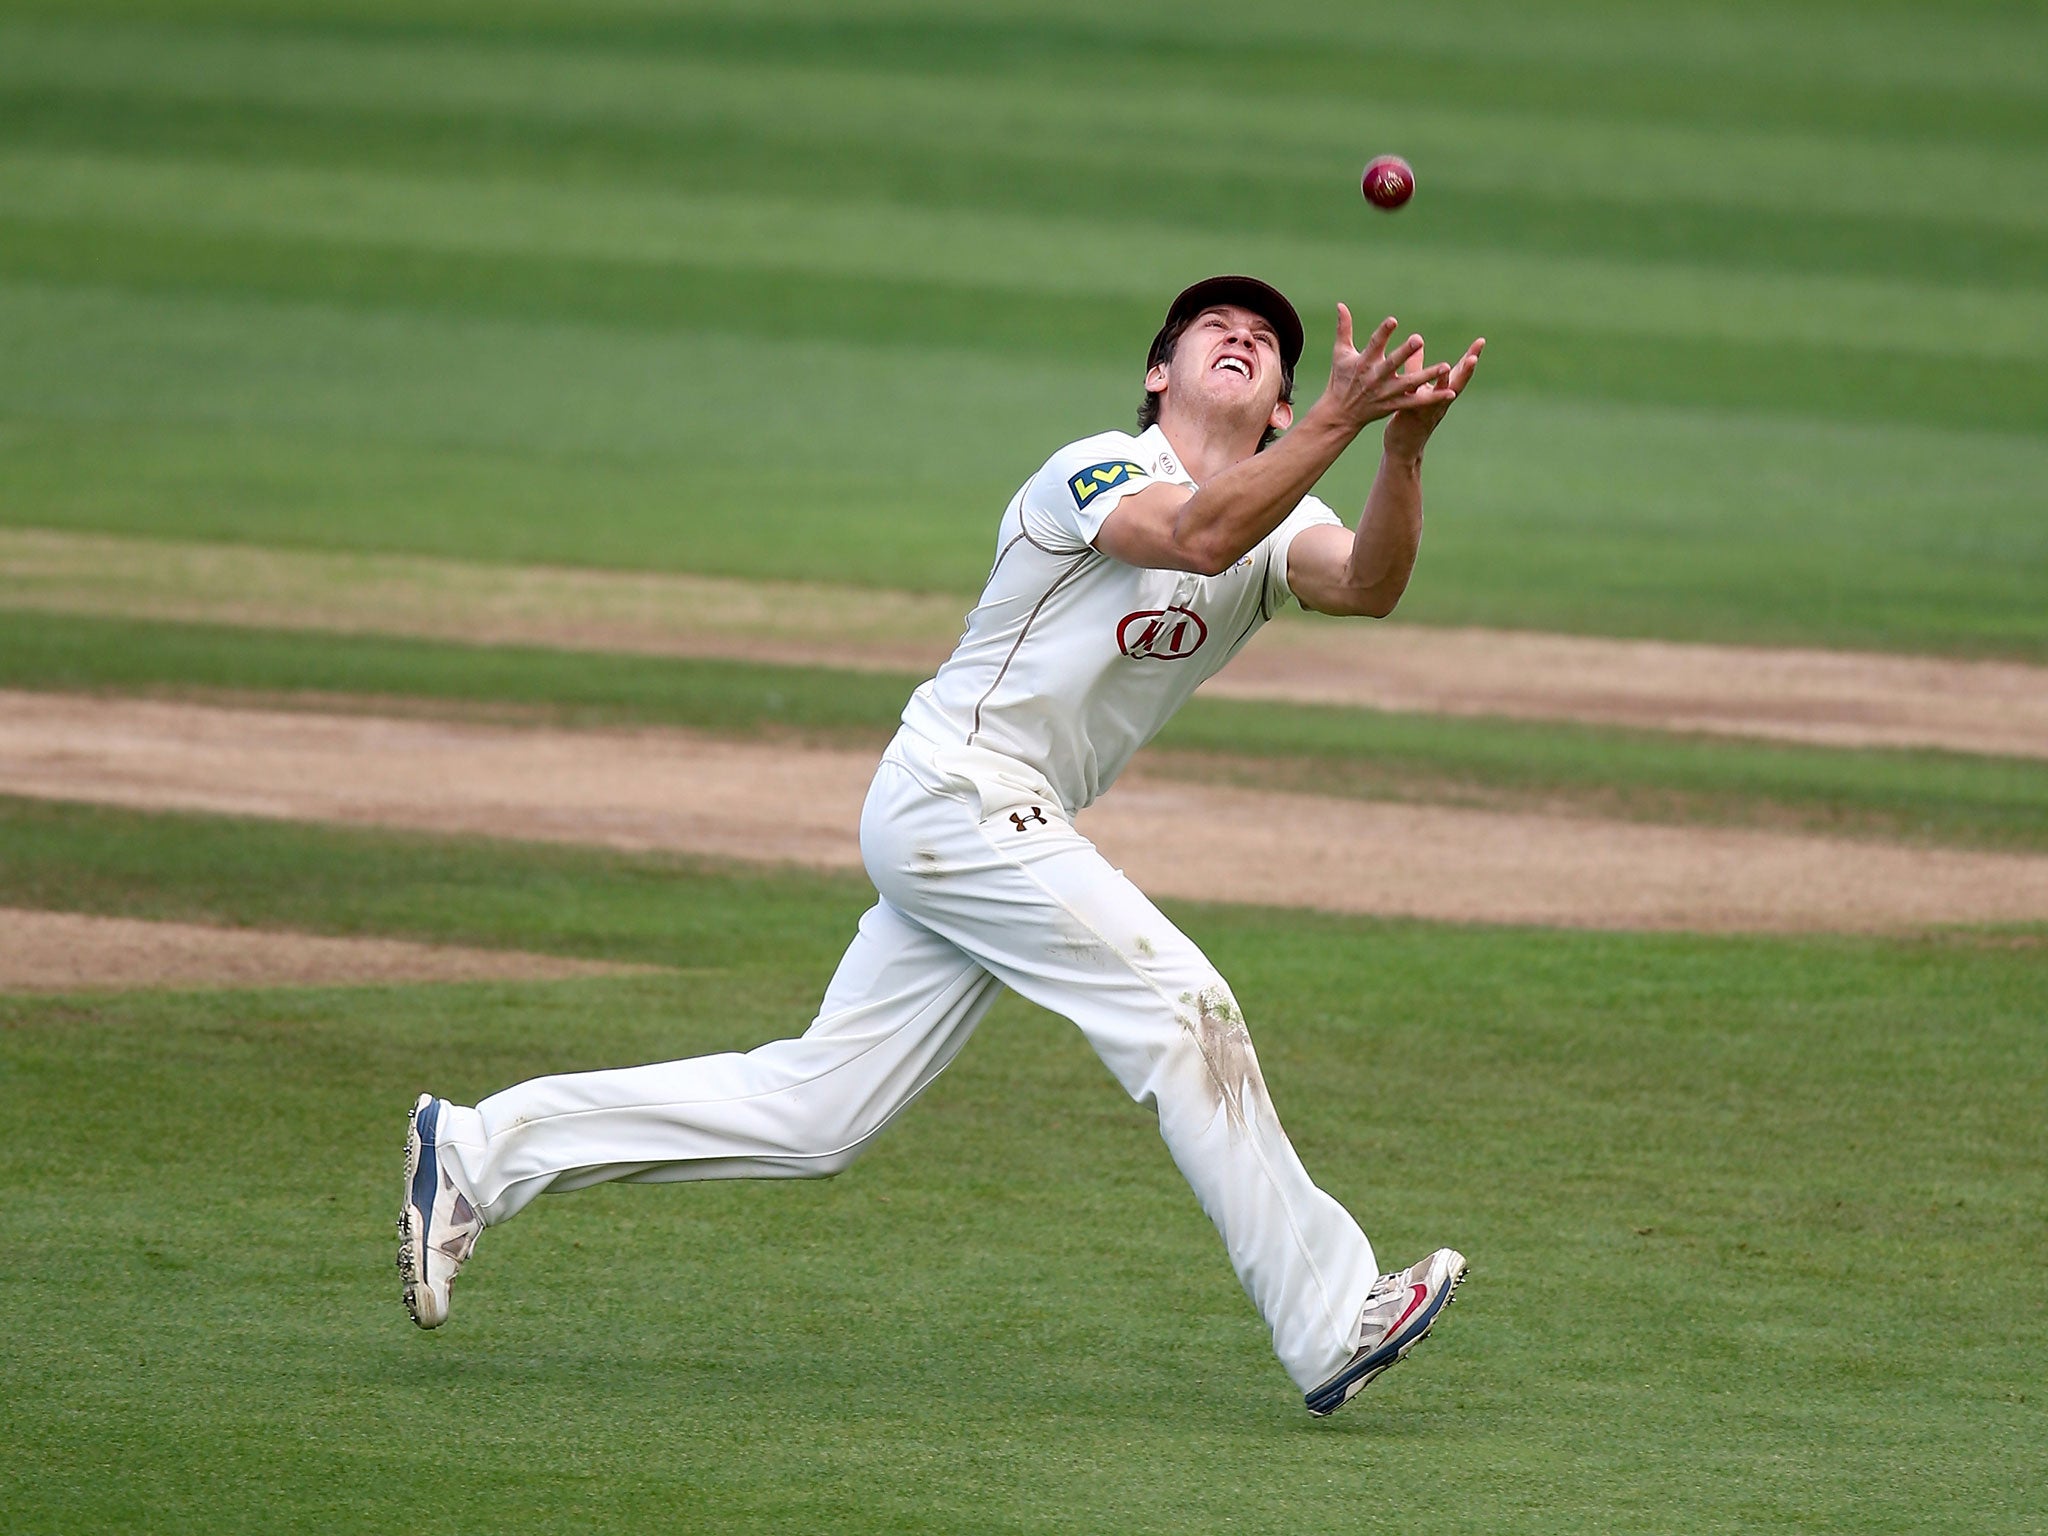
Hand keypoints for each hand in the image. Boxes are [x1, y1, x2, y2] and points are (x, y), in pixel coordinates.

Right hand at [1317, 306, 1456, 432]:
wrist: (1340, 413)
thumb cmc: (1341, 379)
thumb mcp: (1340, 353)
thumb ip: (1344, 329)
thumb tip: (1340, 304)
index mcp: (1364, 362)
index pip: (1374, 344)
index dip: (1383, 332)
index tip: (1393, 320)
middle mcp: (1375, 377)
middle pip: (1392, 363)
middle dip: (1405, 352)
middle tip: (1418, 339)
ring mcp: (1386, 393)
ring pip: (1409, 383)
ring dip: (1427, 375)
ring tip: (1445, 366)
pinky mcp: (1394, 405)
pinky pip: (1415, 402)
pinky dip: (1432, 399)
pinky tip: (1450, 393)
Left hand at [1382, 335, 1484, 460]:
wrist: (1402, 447)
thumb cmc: (1410, 415)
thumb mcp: (1415, 387)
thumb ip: (1416, 366)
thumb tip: (1417, 342)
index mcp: (1442, 392)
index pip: (1459, 372)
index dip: (1470, 357)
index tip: (1481, 341)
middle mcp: (1440, 402)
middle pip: (1457, 385)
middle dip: (1466, 371)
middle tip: (1475, 356)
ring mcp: (1428, 411)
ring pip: (1440, 397)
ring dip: (1445, 383)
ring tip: (1449, 369)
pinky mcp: (1412, 418)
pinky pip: (1417, 406)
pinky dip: (1420, 398)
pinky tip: (1419, 388)